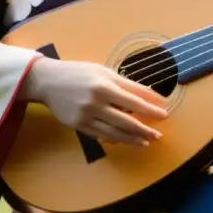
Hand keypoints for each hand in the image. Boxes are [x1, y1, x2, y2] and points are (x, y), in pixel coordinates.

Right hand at [19, 57, 168, 145]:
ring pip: (115, 132)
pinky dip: (116, 139)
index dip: (151, 110)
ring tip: (146, 141)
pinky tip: (127, 141)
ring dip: (133, 139)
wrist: (48, 81)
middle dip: (145, 129)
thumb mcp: (103, 71)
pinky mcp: (78, 126)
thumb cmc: (79, 72)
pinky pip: (101, 136)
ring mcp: (86, 116)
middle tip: (158, 134)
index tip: (164, 115)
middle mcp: (96, 102)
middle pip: (127, 121)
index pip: (134, 101)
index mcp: (104, 85)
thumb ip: (126, 84)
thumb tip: (149, 96)